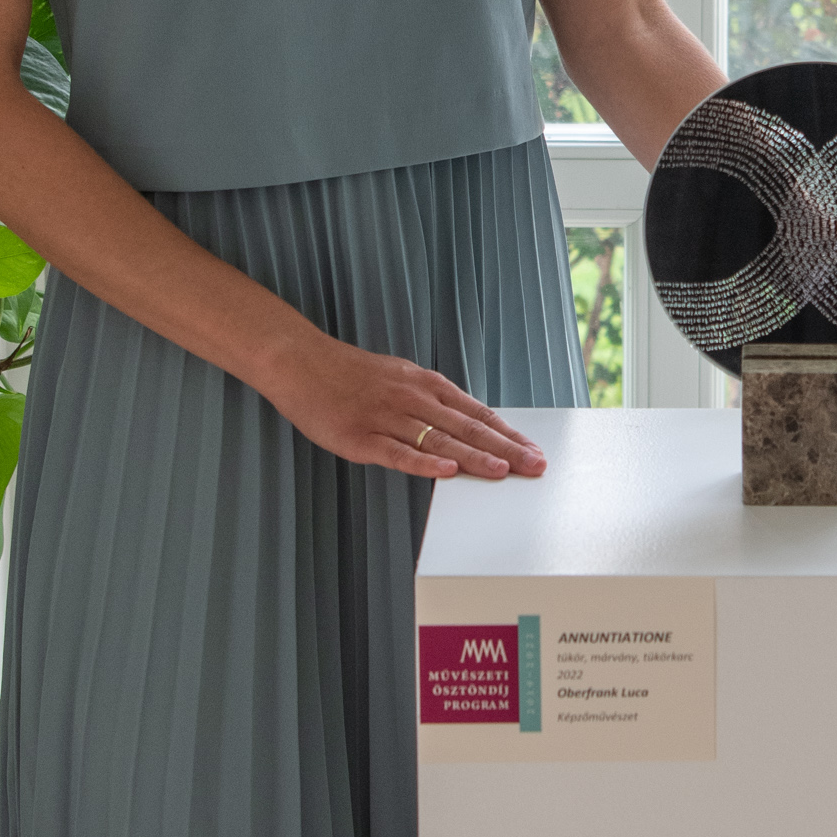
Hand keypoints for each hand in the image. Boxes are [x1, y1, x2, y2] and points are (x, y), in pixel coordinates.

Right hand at [266, 332, 546, 480]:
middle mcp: (413, 398)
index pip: (477, 412)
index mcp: (425, 385)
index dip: (507, 434)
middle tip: (534, 465)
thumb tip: (463, 427)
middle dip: (504, 448)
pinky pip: (397, 453)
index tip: (533, 450)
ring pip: (439, 441)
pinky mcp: (361, 437)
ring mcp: (387, 418)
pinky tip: (446, 474)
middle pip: (467, 427)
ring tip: (503, 471)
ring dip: (473, 457)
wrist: (302, 363)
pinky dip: (423, 464)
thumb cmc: (352, 375)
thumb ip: (430, 403)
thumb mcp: (400, 378)